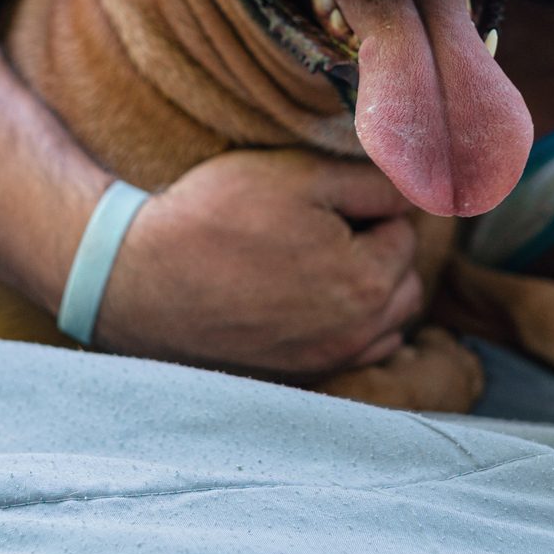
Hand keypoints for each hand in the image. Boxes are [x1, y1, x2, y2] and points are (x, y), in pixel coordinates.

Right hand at [92, 150, 425, 376]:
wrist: (138, 277)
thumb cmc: (217, 217)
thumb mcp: (300, 174)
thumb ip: (373, 184)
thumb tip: (415, 195)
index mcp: (370, 283)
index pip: (404, 230)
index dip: (367, 205)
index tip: (324, 198)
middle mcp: (357, 336)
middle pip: (402, 283)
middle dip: (378, 252)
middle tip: (324, 226)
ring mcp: (325, 364)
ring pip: (381, 326)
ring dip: (366, 295)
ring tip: (316, 264)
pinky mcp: (293, 378)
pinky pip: (348, 355)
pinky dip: (342, 329)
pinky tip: (302, 303)